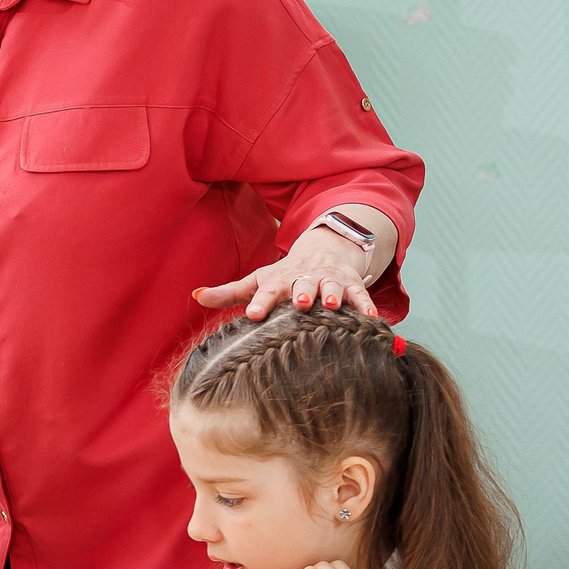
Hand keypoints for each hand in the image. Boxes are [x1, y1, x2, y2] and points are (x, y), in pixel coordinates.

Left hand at [194, 227, 375, 320]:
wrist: (323, 250)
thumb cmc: (284, 274)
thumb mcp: (257, 280)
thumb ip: (228, 293)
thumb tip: (195, 297)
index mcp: (279, 280)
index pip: (267, 291)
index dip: (261, 302)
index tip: (254, 315)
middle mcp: (304, 279)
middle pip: (303, 285)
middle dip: (303, 292)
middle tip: (301, 303)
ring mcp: (329, 280)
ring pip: (333, 287)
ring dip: (334, 295)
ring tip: (334, 305)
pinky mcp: (351, 285)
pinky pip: (361, 295)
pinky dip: (366, 305)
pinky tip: (372, 319)